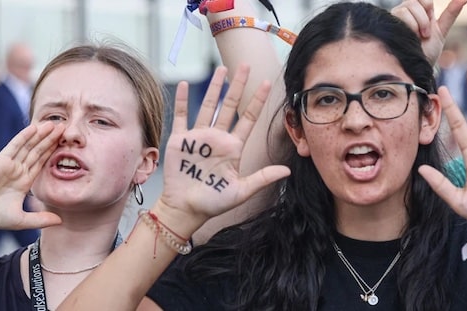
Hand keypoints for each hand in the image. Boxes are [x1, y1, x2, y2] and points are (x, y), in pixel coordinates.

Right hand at [0, 122, 63, 231]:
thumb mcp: (22, 220)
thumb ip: (41, 219)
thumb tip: (60, 222)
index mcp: (24, 181)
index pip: (41, 163)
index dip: (53, 153)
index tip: (65, 144)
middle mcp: (18, 170)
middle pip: (38, 151)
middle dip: (51, 140)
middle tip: (65, 128)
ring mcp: (10, 164)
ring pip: (29, 146)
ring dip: (41, 134)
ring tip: (55, 124)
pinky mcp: (1, 160)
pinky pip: (16, 145)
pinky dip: (25, 136)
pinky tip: (35, 128)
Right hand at [158, 65, 289, 227]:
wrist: (186, 209)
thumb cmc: (213, 202)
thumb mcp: (241, 191)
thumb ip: (262, 178)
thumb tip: (287, 171)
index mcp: (233, 148)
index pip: (249, 118)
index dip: (257, 100)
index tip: (267, 83)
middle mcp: (217, 138)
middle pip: (230, 105)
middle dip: (238, 85)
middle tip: (245, 65)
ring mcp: (198, 137)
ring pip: (208, 106)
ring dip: (214, 87)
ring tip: (221, 69)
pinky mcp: (179, 140)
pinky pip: (181, 116)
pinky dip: (182, 100)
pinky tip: (185, 85)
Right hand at [392, 0, 466, 64]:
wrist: (418, 67)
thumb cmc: (428, 51)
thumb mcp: (442, 29)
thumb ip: (452, 12)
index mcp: (419, 11)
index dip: (427, 4)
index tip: (431, 20)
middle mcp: (406, 12)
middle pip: (414, 0)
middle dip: (424, 17)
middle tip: (426, 33)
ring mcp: (396, 18)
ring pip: (407, 7)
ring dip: (418, 23)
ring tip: (418, 37)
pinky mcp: (389, 25)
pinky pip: (400, 14)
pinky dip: (410, 25)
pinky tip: (410, 36)